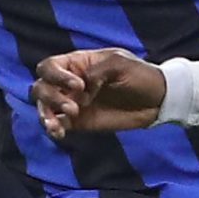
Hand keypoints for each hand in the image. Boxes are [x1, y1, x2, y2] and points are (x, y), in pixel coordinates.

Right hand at [34, 48, 166, 137]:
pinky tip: (58, 133)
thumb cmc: (140, 75)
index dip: (57, 76)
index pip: (50, 66)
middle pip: (41, 86)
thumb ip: (97, 72)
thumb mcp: (120, 64)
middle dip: (51, 97)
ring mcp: (72, 102)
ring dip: (46, 114)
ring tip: (58, 125)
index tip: (79, 85)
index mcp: (78, 63)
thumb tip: (80, 90)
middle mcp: (69, 83)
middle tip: (74, 107)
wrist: (157, 101)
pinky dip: (52, 128)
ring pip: (44, 106)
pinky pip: (57, 124)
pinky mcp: (78, 122)